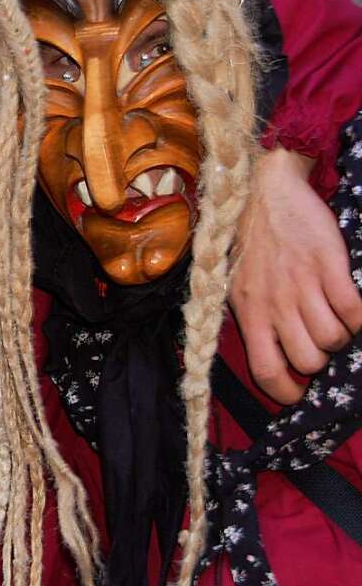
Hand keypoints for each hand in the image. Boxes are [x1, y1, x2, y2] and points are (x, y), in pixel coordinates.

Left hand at [231, 147, 361, 403]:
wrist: (263, 193)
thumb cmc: (249, 243)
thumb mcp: (237, 286)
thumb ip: (254, 319)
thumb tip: (273, 354)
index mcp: (248, 311)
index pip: (264, 370)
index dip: (284, 391)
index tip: (297, 392)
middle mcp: (274, 303)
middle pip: (308, 360)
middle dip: (319, 359)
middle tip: (318, 341)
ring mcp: (302, 284)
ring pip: (333, 339)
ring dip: (341, 336)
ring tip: (334, 318)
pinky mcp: (328, 265)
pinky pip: (355, 310)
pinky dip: (360, 317)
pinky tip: (352, 306)